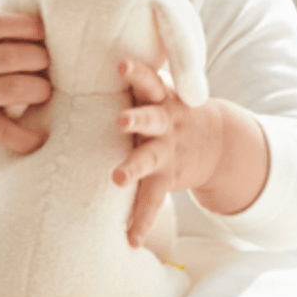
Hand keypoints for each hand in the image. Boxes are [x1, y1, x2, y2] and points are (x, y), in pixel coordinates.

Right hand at [0, 12, 50, 167]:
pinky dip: (28, 138)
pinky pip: (6, 132)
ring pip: (14, 88)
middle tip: (47, 65)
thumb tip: (47, 29)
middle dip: (41, 59)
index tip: (43, 32)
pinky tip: (41, 136)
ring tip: (43, 91)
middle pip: (11, 56)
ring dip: (40, 89)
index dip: (25, 25)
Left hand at [113, 60, 266, 245]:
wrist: (218, 140)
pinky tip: (130, 240)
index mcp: (160, 97)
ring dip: (133, 167)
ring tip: (117, 178)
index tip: (121, 64)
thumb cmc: (170, 110)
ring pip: (149, 158)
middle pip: (150, 116)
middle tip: (120, 119)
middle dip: (135, 117)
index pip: (148, 80)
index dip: (136, 72)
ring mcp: (168, 151)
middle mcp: (165, 122)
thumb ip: (131, 81)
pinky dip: (140, 221)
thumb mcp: (159, 91)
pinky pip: (153, 201)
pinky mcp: (169, 177)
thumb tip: (79, 55)